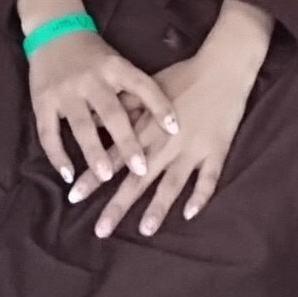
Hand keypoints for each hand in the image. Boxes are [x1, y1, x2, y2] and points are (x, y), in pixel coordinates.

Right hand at [27, 27, 175, 192]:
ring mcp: (65, 91)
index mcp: (115, 66)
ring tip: (106, 177)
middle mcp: (91, 78)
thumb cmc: (94, 53)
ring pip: (81, 125)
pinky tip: (68, 174)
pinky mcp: (42, 101)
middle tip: (141, 169)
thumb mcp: (117, 62)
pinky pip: (49, 133)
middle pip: (112, 113)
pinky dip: (57, 155)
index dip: (160, 106)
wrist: (53, 30)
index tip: (175, 129)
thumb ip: (131, 89)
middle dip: (127, 142)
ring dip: (94, 153)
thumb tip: (157, 124)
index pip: (143, 85)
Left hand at [87, 42, 257, 237]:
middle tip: (100, 231)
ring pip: (172, 183)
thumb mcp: (146, 87)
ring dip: (158, 207)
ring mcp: (192, 148)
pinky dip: (200, 196)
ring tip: (145, 230)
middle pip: (138, 179)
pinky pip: (209, 178)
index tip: (74, 197)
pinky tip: (189, 214)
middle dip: (118, 205)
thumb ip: (123, 107)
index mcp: (146, 128)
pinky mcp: (216, 150)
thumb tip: (95, 121)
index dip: (93, 178)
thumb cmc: (183, 75)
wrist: (224, 65)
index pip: (114, 158)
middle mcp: (166, 143)